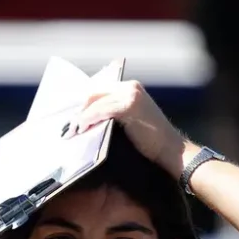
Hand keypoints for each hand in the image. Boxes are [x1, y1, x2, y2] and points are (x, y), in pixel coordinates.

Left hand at [70, 79, 186, 178]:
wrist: (171, 152)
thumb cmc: (151, 142)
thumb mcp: (128, 123)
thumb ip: (111, 114)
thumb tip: (85, 119)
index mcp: (130, 88)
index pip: (98, 90)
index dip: (82, 103)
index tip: (69, 116)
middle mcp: (130, 87)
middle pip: (93, 93)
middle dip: (78, 109)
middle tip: (66, 126)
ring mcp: (130, 94)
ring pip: (95, 101)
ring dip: (80, 117)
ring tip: (70, 131)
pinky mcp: (129, 105)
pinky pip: (100, 110)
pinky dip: (88, 119)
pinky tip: (81, 129)